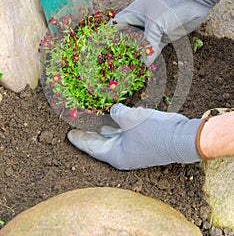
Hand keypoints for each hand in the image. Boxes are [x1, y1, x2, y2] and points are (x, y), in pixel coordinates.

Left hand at [67, 104, 203, 169]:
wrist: (181, 137)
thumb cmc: (153, 131)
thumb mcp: (129, 119)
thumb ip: (116, 113)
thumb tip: (114, 109)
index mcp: (116, 155)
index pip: (92, 147)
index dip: (79, 139)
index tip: (69, 134)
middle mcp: (123, 154)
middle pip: (101, 143)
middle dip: (89, 133)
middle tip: (77, 125)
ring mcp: (134, 148)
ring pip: (113, 137)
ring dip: (104, 128)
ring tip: (92, 118)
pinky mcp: (142, 141)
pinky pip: (125, 132)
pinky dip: (117, 124)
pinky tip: (113, 115)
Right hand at [113, 0, 218, 65]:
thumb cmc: (170, 4)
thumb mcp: (156, 23)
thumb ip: (149, 43)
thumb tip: (144, 63)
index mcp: (132, 14)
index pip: (115, 27)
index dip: (107, 38)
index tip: (101, 51)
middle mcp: (139, 22)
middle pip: (126, 39)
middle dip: (121, 51)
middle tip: (115, 65)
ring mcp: (151, 30)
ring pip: (140, 46)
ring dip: (136, 56)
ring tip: (129, 70)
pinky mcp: (163, 36)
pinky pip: (153, 49)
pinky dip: (150, 57)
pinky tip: (146, 67)